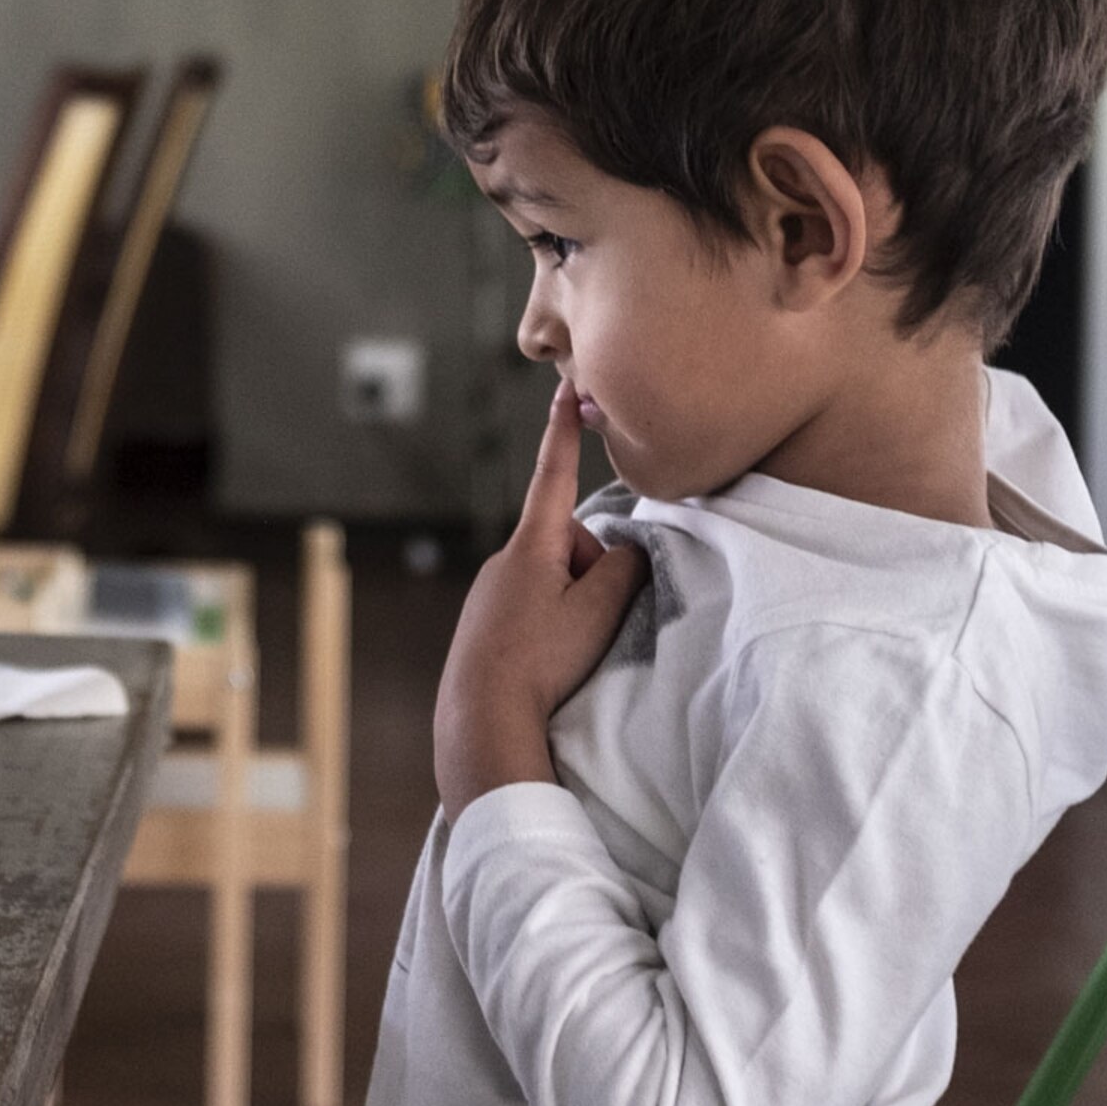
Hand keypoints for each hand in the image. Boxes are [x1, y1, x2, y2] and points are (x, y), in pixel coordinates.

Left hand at [432, 381, 648, 822]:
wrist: (481, 717)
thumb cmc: (541, 660)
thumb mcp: (600, 610)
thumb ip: (626, 569)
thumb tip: (625, 555)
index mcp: (530, 545)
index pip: (555, 475)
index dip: (564, 432)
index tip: (567, 388)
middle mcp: (504, 559)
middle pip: (571, 545)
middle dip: (592, 574)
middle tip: (590, 622)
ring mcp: (492, 591)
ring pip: (557, 581)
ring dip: (575, 605)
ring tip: (565, 649)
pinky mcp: (486, 622)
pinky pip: (536, 609)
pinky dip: (552, 629)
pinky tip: (547, 662)